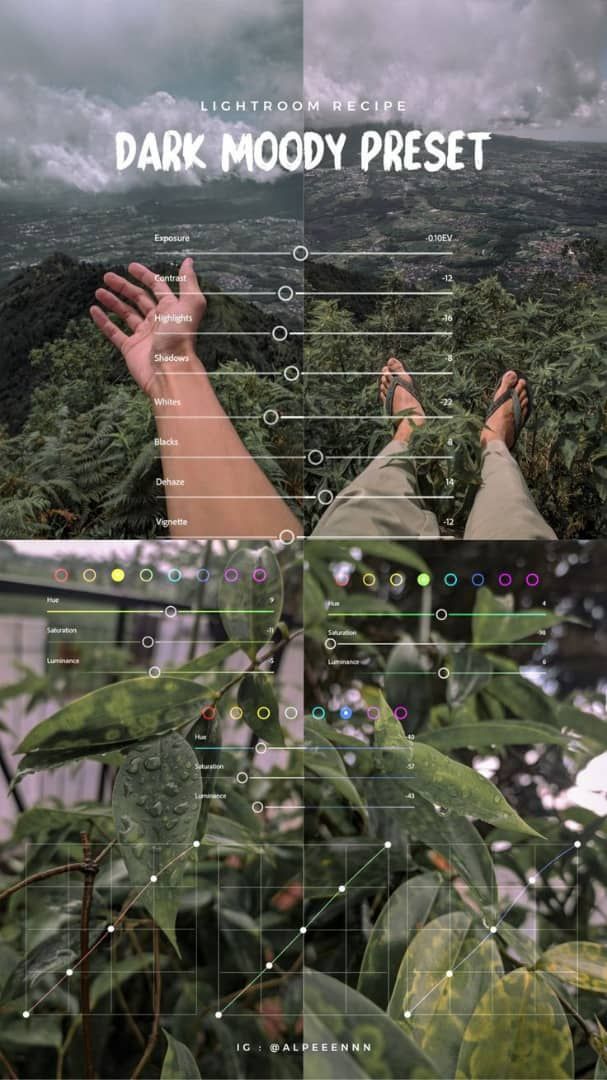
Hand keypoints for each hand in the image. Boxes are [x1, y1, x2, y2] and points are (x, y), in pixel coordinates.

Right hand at [90, 258, 206, 394]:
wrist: (170, 370)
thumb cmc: (179, 336)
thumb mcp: (190, 304)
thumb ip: (188, 282)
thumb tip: (188, 260)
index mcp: (171, 309)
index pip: (156, 287)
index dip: (145, 276)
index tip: (130, 266)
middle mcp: (157, 321)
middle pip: (138, 299)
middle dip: (123, 287)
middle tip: (107, 276)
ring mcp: (143, 335)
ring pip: (125, 314)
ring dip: (112, 302)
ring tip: (98, 291)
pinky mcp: (130, 349)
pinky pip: (114, 332)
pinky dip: (103, 321)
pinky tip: (93, 310)